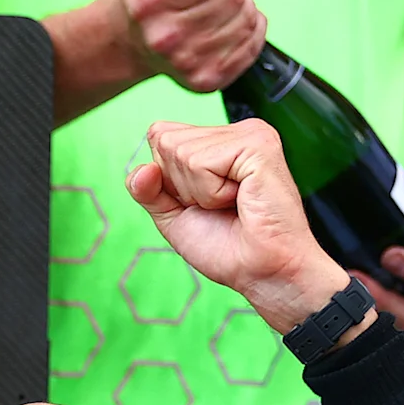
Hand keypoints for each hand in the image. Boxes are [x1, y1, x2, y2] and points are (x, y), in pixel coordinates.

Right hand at [117, 0, 266, 94]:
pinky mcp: (207, 80)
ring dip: (239, 3)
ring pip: (246, 18)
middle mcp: (163, 38)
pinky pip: (254, 41)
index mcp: (146, 1)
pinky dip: (250, 26)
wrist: (137, 40)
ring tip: (215, 4)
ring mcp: (186, 63)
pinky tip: (227, 23)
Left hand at [127, 118, 353, 336]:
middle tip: (220, 207)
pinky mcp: (258, 145)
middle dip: (181, 186)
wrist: (262, 273)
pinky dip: (211, 193)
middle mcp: (235, 131)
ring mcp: (249, 134)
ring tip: (232, 205)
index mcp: (218, 141)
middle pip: (164, 140)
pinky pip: (201, 163)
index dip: (167, 179)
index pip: (160, 135)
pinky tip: (240, 201)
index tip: (202, 203)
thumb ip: (148, 189)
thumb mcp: (173, 216)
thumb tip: (141, 169)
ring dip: (199, 193)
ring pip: (181, 153)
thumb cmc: (227, 248)